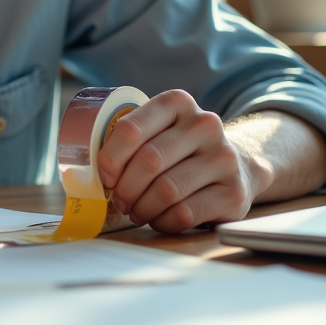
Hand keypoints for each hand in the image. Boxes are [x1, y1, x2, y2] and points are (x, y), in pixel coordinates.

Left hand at [96, 90, 273, 232]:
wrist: (238, 166)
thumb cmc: (181, 150)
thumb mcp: (160, 130)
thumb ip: (131, 138)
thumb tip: (86, 168)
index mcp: (178, 103)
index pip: (131, 129)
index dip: (110, 158)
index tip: (104, 177)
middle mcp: (205, 125)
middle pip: (148, 161)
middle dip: (126, 188)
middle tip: (119, 201)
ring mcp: (224, 158)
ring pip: (166, 190)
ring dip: (142, 208)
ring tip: (136, 211)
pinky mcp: (234, 193)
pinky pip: (184, 213)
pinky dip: (162, 221)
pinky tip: (159, 218)